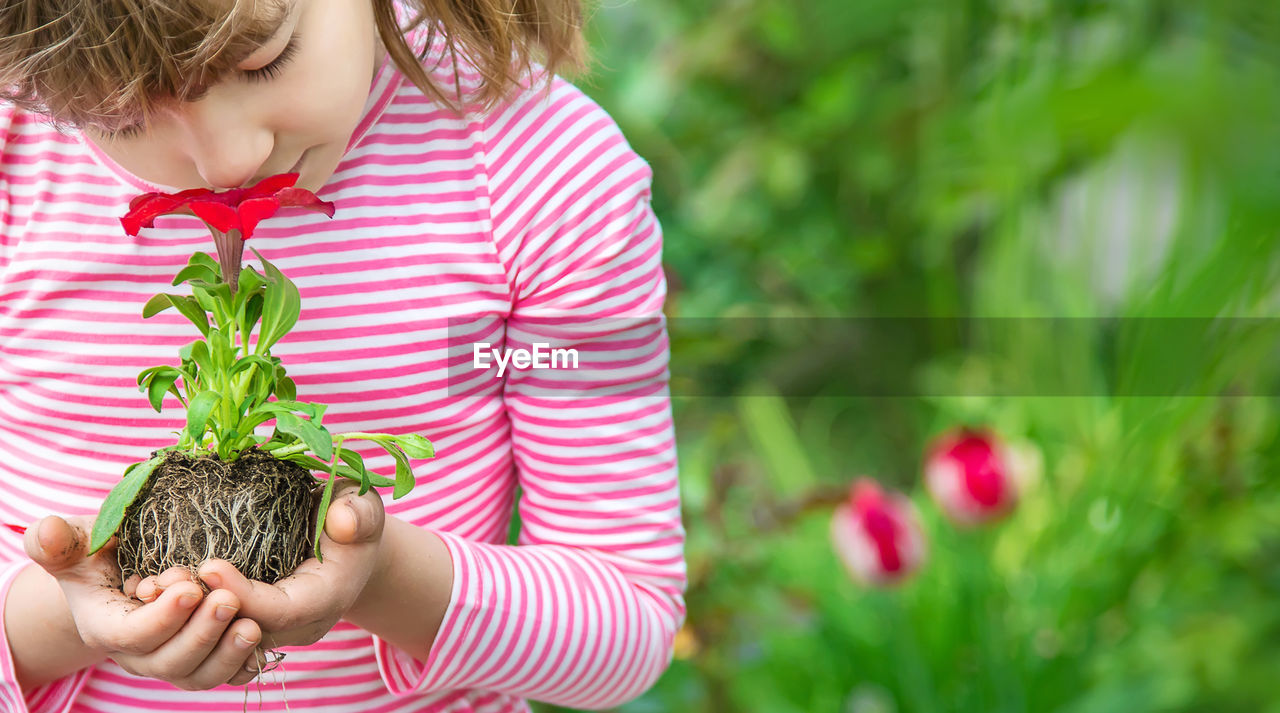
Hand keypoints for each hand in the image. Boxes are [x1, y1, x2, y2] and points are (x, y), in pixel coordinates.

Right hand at [25, 515, 264, 688]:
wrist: (127, 570)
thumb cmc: (103, 551)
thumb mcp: (81, 540)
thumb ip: (59, 540)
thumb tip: (46, 532)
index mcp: (106, 627)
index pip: (131, 636)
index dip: (161, 618)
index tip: (189, 587)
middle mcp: (140, 653)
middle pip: (169, 662)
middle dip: (200, 634)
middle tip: (228, 599)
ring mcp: (173, 660)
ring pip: (199, 676)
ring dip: (226, 654)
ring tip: (251, 624)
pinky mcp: (204, 659)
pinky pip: (226, 676)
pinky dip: (244, 665)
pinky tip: (262, 644)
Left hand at [137, 483, 385, 649]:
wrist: (349, 547)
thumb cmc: (352, 520)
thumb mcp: (363, 507)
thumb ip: (359, 513)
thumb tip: (343, 520)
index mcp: (326, 598)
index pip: (281, 612)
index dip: (244, 594)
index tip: (209, 565)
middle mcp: (297, 625)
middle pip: (245, 632)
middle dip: (203, 611)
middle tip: (164, 580)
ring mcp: (272, 629)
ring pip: (224, 636)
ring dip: (186, 617)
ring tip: (152, 584)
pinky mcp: (250, 623)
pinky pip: (216, 629)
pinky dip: (185, 615)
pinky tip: (155, 590)